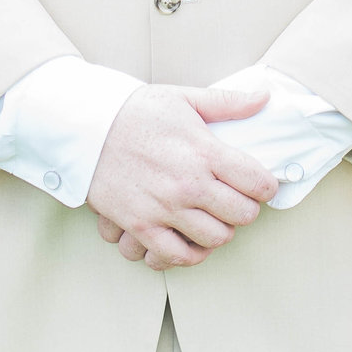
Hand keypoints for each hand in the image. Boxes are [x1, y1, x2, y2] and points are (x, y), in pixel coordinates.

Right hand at [86, 84, 277, 269]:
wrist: (85, 127)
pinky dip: (190, 254)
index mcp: (204, 151)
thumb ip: (227, 102)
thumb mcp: (183, 98)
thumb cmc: (134, 111)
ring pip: (216, 239)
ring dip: (221, 230)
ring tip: (213, 217)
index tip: (259, 184)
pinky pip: (177, 256)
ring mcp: (164, 208)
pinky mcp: (140, 225)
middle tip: (237, 200)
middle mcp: (188, 183)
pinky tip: (191, 239)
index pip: (258, 182)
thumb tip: (264, 95)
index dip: (266, 186)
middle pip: (242, 215)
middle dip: (246, 209)